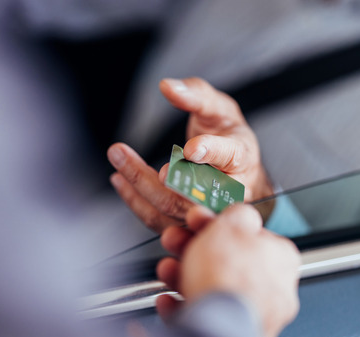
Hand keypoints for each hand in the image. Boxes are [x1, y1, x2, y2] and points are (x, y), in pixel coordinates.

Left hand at [108, 77, 274, 232]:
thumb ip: (196, 95)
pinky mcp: (190, 226)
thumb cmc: (231, 141)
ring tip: (116, 158)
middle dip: (148, 175)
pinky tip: (120, 180)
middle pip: (189, 191)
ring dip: (136, 185)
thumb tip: (167, 86)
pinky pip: (159, 220)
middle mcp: (229, 192)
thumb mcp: (220, 110)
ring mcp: (208, 213)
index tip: (191, 149)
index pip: (231, 155)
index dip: (211, 151)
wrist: (243, 180)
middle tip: (119, 151)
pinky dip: (135, 201)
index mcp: (243, 158)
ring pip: (169, 207)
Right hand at [156, 205, 300, 336]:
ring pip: (215, 291)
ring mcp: (255, 318)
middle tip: (176, 242)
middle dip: (195, 250)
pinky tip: (170, 301)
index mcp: (281, 259)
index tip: (197, 221)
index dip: (218, 225)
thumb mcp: (230, 225)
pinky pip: (206, 319)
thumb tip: (240, 214)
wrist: (218, 324)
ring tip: (167, 271)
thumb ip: (238, 215)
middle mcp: (275, 291)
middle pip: (228, 263)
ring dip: (185, 277)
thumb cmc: (229, 276)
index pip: (250, 236)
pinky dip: (184, 308)